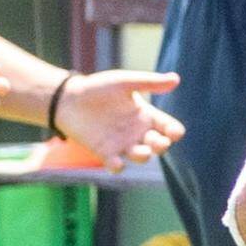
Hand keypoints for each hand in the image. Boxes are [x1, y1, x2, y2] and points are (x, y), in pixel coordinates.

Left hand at [47, 68, 183, 170]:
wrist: (68, 100)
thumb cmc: (98, 88)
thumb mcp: (125, 82)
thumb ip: (149, 83)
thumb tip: (176, 79)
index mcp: (146, 115)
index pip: (168, 127)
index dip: (174, 132)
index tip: (174, 132)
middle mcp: (137, 132)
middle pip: (158, 144)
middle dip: (161, 145)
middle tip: (159, 142)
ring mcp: (122, 144)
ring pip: (140, 156)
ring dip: (143, 156)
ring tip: (143, 152)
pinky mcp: (105, 153)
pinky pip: (116, 165)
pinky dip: (117, 166)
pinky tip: (116, 163)